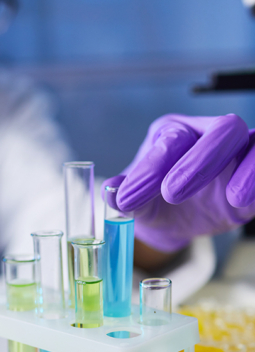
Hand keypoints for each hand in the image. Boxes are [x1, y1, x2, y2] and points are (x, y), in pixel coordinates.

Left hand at [103, 113, 254, 252]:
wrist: (174, 220)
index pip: (170, 140)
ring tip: (232, 198)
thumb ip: (122, 194)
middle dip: (199, 161)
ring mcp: (236, 154)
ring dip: (248, 168)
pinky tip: (242, 200)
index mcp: (172, 134)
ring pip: (252, 141)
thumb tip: (110, 190)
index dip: (150, 168)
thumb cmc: (152, 202)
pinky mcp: (253, 174)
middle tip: (172, 193)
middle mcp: (207, 135)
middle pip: (220, 130)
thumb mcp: (134, 201)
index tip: (129, 198)